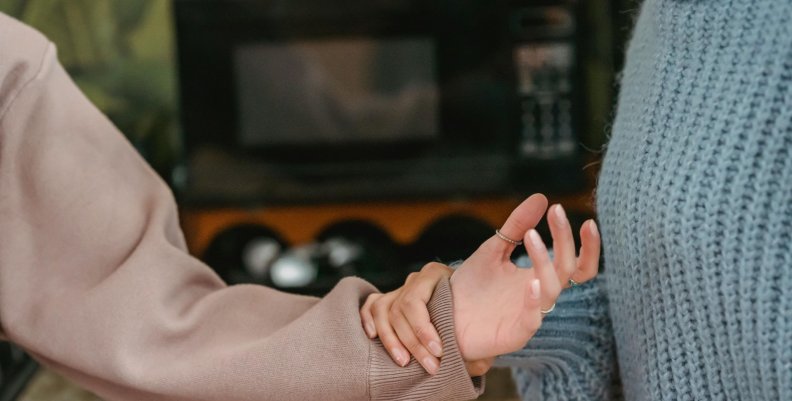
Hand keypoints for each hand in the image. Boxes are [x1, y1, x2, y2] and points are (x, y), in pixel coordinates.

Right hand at [360, 262, 492, 374]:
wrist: (469, 306)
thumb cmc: (473, 316)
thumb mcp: (478, 322)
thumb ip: (475, 338)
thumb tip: (475, 363)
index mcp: (435, 274)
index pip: (415, 301)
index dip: (423, 329)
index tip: (438, 352)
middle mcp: (414, 279)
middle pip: (399, 309)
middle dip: (412, 342)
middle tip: (429, 366)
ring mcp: (399, 289)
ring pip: (382, 310)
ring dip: (390, 339)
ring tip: (403, 361)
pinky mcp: (389, 300)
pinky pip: (370, 305)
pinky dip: (368, 320)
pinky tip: (373, 337)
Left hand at [450, 195, 599, 360]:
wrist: (444, 314)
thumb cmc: (472, 286)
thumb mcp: (494, 249)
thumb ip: (517, 226)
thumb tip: (542, 197)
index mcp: (539, 276)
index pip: (575, 262)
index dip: (586, 244)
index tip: (580, 217)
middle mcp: (540, 295)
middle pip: (569, 269)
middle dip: (566, 240)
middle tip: (557, 213)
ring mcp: (530, 315)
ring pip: (552, 289)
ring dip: (545, 261)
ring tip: (532, 236)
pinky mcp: (516, 334)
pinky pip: (533, 320)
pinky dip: (535, 300)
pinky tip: (532, 282)